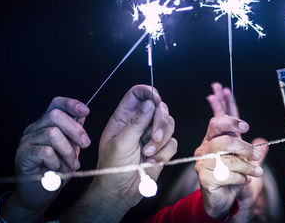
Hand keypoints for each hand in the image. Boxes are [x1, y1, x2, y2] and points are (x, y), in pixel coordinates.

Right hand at [11, 97, 89, 214]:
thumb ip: (73, 133)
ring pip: (52, 133)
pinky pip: (45, 151)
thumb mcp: (70, 150)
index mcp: (45, 125)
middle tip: (85, 145)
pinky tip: (56, 169)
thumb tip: (82, 114)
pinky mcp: (23, 155)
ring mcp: (26, 141)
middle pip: (55, 115)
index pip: (55, 104)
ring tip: (71, 164)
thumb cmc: (55, 172)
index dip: (71, 104)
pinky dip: (56, 161)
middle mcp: (34, 129)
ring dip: (67, 151)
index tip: (86, 111)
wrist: (39, 195)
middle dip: (75, 130)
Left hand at [86, 85, 176, 213]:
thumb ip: (136, 122)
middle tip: (152, 137)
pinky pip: (172, 142)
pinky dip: (164, 153)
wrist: (120, 192)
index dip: (148, 92)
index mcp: (124, 117)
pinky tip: (151, 161)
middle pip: (159, 108)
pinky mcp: (161, 149)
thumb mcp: (121, 143)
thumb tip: (150, 103)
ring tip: (148, 153)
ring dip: (161, 140)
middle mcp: (139, 124)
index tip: (156, 100)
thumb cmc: (112, 168)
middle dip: (160, 122)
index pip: (138, 94)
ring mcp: (150, 136)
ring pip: (169, 124)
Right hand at [206, 82, 268, 221]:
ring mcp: (202, 164)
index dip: (231, 123)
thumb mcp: (243, 159)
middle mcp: (204, 150)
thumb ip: (250, 149)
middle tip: (257, 155)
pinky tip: (244, 180)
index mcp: (211, 139)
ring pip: (229, 160)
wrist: (224, 199)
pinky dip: (240, 178)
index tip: (246, 127)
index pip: (216, 124)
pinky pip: (227, 175)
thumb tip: (262, 140)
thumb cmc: (232, 175)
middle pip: (225, 141)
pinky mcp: (204, 178)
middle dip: (245, 148)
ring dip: (247, 167)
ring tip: (256, 172)